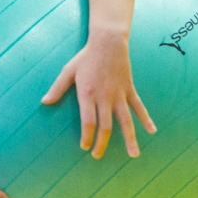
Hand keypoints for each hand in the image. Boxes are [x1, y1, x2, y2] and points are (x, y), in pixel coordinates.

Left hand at [41, 30, 155, 158]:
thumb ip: (58, 88)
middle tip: (97, 156)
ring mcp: (119, 94)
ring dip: (129, 138)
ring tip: (133, 155)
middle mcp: (105, 97)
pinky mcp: (129, 89)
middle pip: (105, 126)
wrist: (108, 42)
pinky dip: (146, 119)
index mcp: (88, 94)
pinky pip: (139, 107)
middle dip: (101, 143)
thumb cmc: (86, 57)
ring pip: (125, 121)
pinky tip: (152, 130)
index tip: (84, 147)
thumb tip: (44, 102)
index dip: (87, 137)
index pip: (88, 122)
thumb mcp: (68, 71)